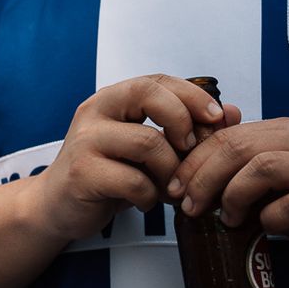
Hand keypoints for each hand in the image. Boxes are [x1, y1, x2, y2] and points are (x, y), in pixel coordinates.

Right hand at [26, 75, 223, 242]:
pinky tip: (144, 201)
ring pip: (148, 143)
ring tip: (168, 187)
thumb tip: (231, 113)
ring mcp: (84, 142)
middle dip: (182, 119)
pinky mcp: (82, 173)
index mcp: (110, 102)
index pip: (155, 81)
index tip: (216, 118)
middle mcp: (93, 114)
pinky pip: (135, 181)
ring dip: (170, 170)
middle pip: (147, 94)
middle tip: (190, 146)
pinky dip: (150, 197)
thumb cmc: (105, 174)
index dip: (191, 95)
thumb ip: (183, 129)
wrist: (56, 206)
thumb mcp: (144, 149)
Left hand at [168, 116, 288, 231]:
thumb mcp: (276, 177)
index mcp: (287, 133)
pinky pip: (288, 203)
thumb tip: (191, 174)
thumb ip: (245, 166)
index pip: (229, 134)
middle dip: (201, 177)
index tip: (175, 184)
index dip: (194, 160)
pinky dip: (271, 218)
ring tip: (228, 219)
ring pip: (261, 165)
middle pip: (238, 146)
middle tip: (188, 205)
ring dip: (233, 196)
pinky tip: (269, 226)